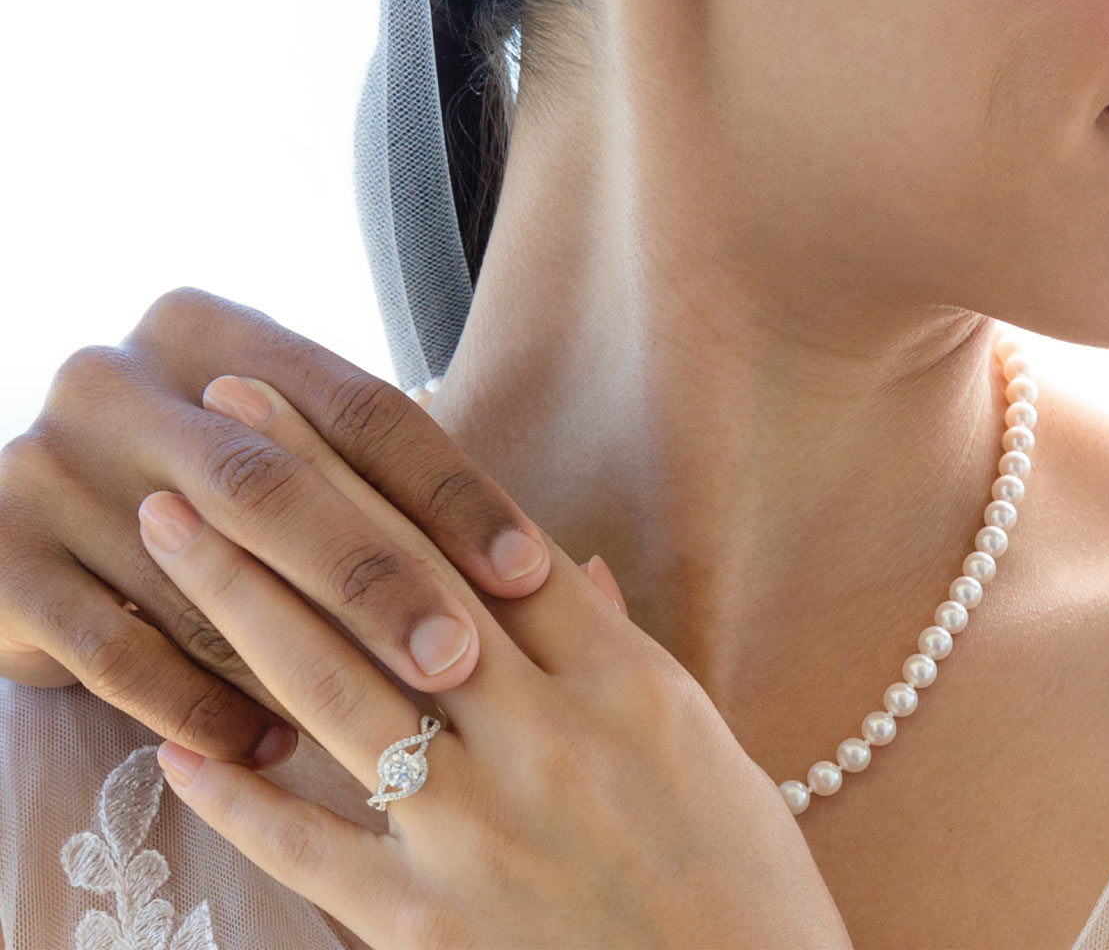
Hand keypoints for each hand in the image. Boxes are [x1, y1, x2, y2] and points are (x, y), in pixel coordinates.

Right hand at [0, 288, 553, 764]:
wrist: (28, 535)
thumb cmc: (212, 501)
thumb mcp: (287, 458)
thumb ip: (394, 488)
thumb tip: (569, 570)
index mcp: (212, 329)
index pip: (360, 407)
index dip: (451, 491)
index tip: (533, 570)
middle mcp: (116, 380)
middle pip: (277, 486)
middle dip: (380, 579)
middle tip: (466, 657)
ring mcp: (43, 466)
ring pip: (196, 576)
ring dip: (295, 660)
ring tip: (391, 726)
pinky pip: (115, 649)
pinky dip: (199, 706)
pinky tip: (272, 747)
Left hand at [139, 380, 849, 947]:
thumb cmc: (741, 888)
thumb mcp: (707, 750)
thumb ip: (627, 659)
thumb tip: (576, 570)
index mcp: (625, 689)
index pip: (488, 548)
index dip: (390, 467)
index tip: (314, 406)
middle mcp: (547, 742)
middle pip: (401, 591)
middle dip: (300, 497)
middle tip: (219, 420)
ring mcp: (480, 832)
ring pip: (337, 691)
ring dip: (242, 602)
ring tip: (172, 531)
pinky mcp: (428, 925)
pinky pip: (309, 846)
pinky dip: (236, 798)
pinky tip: (174, 748)